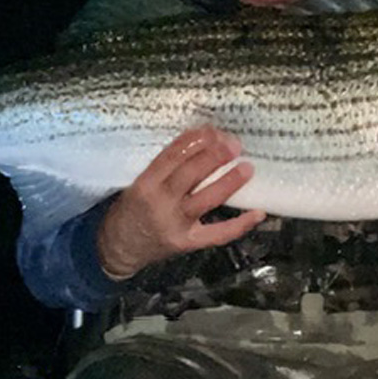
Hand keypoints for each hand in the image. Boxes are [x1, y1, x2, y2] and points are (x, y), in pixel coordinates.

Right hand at [96, 126, 265, 277]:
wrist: (119, 248)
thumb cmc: (131, 209)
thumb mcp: (139, 184)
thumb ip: (165, 168)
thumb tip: (202, 143)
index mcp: (145, 184)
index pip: (171, 157)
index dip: (194, 141)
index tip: (212, 130)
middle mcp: (160, 203)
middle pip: (190, 175)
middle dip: (214, 156)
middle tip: (234, 144)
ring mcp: (175, 225)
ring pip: (206, 200)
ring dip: (228, 182)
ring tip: (246, 167)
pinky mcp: (188, 243)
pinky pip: (218, 234)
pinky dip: (240, 224)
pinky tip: (258, 212)